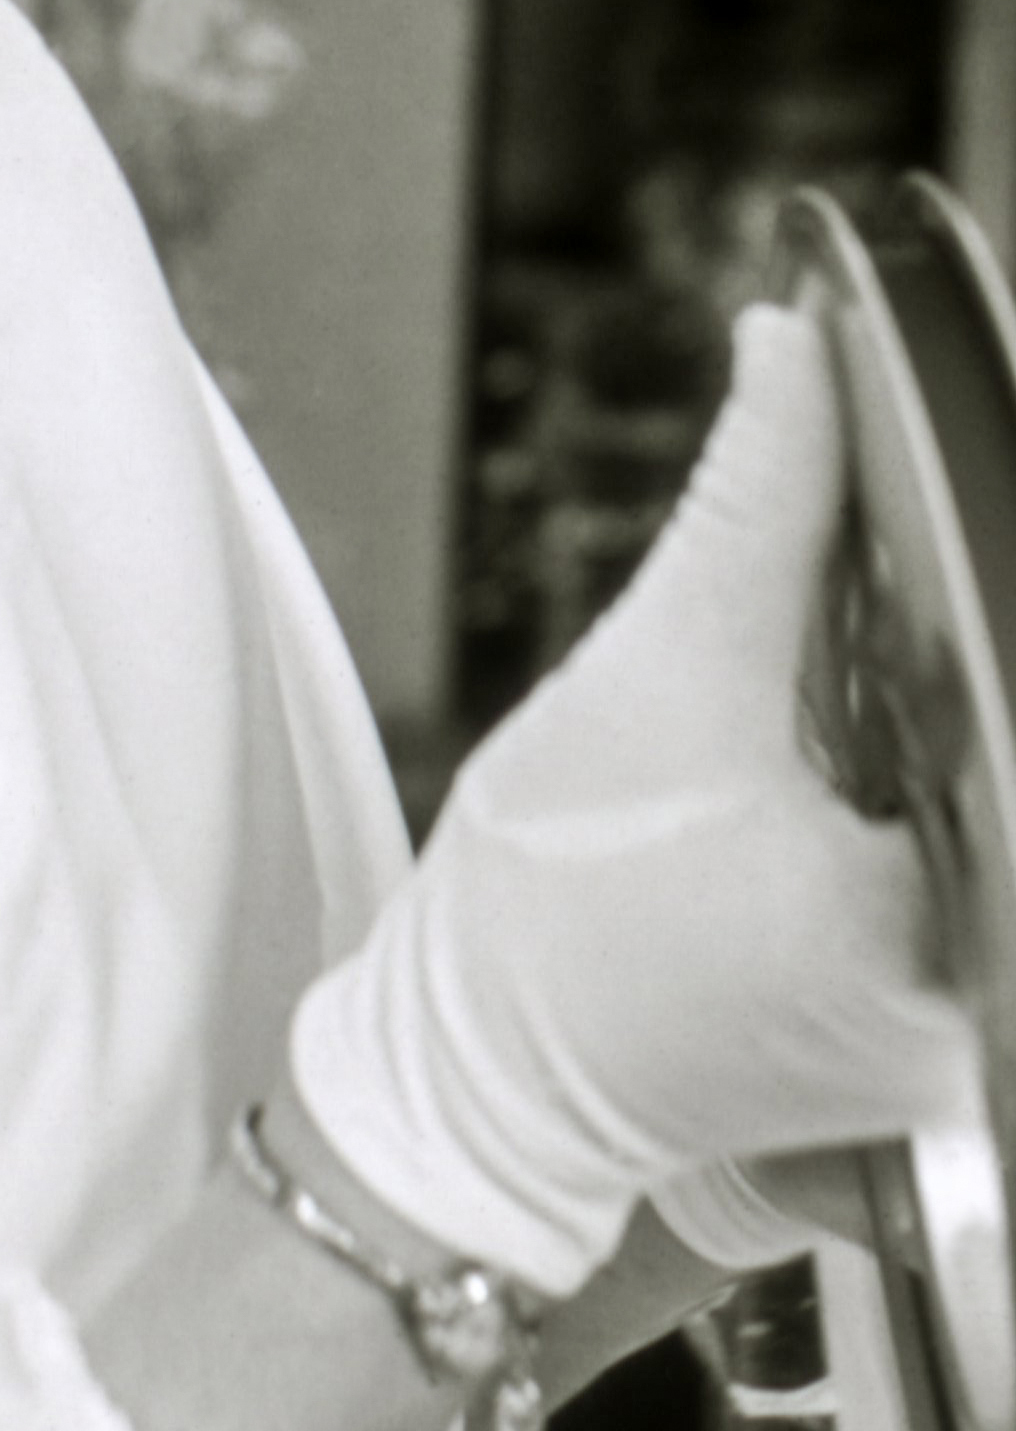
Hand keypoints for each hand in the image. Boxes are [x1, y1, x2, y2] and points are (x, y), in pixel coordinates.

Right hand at [289, 305, 981, 1295]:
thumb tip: (793, 349)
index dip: (952, 604)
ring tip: (817, 724)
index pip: (990, 695)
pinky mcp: (932, 1039)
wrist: (467, 1081)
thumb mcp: (656, 671)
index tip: (898, 554)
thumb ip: (754, 497)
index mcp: (957, 939)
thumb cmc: (542, 923)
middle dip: (924, 673)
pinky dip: (910, 794)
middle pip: (981, 763)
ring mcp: (964, 1038)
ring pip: (967, 809)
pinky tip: (834, 764)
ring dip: (923, 729)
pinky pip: (951, 871)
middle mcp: (983, 1008)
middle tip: (835, 648)